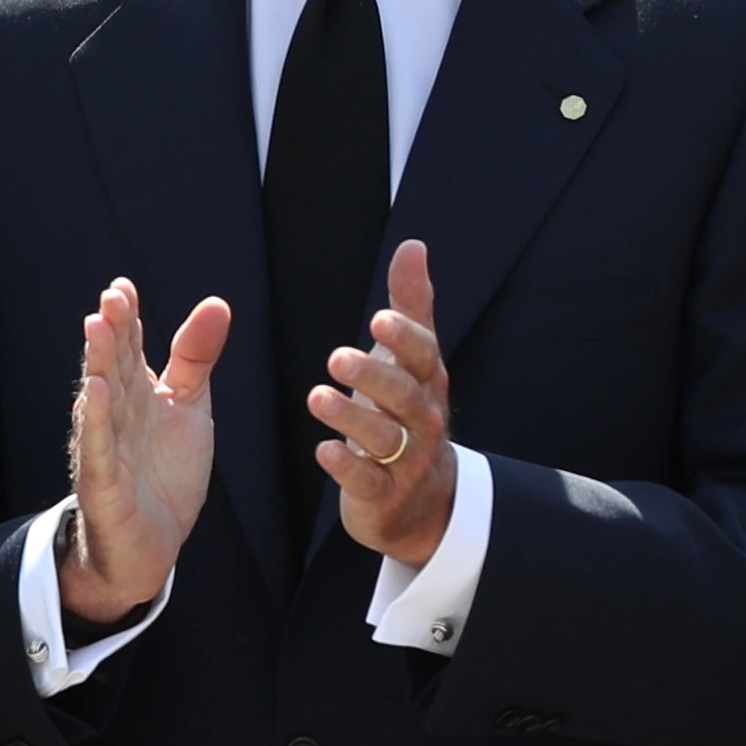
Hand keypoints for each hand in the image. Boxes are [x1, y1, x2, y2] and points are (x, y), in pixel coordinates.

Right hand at [63, 279, 226, 627]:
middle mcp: (117, 414)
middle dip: (113, 331)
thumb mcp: (189, 408)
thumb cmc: (164, 472)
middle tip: (112, 297)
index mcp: (137, 393)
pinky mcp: (102, 481)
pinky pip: (98, 446)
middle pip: (114, 365)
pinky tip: (94, 392)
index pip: (129, 347)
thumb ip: (196, 358)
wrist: (152, 544)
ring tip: (96, 327)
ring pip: (101, 399)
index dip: (127, 318)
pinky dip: (96, 420)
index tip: (124, 286)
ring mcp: (106, 446)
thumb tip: (216, 303)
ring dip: (97, 364)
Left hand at [315, 241, 458, 567]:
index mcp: (428, 382)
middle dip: (374, 376)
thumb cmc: (410, 412)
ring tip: (317, 397)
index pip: (423, 356)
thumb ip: (411, 303)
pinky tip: (323, 451)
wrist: (426, 500)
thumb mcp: (413, 359)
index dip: (405, 338)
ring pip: (385, 437)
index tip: (380, 319)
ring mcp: (407, 460)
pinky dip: (348, 467)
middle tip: (337, 357)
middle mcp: (423, 419)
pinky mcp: (384, 493)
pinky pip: (368, 481)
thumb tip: (413, 246)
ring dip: (352, 418)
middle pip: (405, 396)